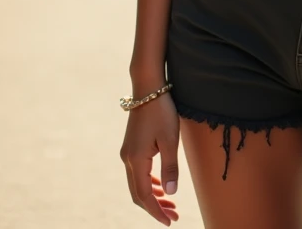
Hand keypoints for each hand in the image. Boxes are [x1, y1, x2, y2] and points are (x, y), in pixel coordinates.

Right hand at [120, 91, 179, 224]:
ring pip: (137, 183)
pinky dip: (149, 183)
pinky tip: (160, 185)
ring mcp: (128, 152)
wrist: (148, 87)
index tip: (170, 222)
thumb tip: (171, 194)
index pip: (145, 196)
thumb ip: (170, 168)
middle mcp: (128, 159)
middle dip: (155, 207)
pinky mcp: (131, 145)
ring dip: (153, 196)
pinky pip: (138, 172)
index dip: (157, 211)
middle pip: (139, 193)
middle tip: (173, 216)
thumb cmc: (161, 111)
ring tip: (170, 204)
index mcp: (137, 160)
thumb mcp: (170, 140)